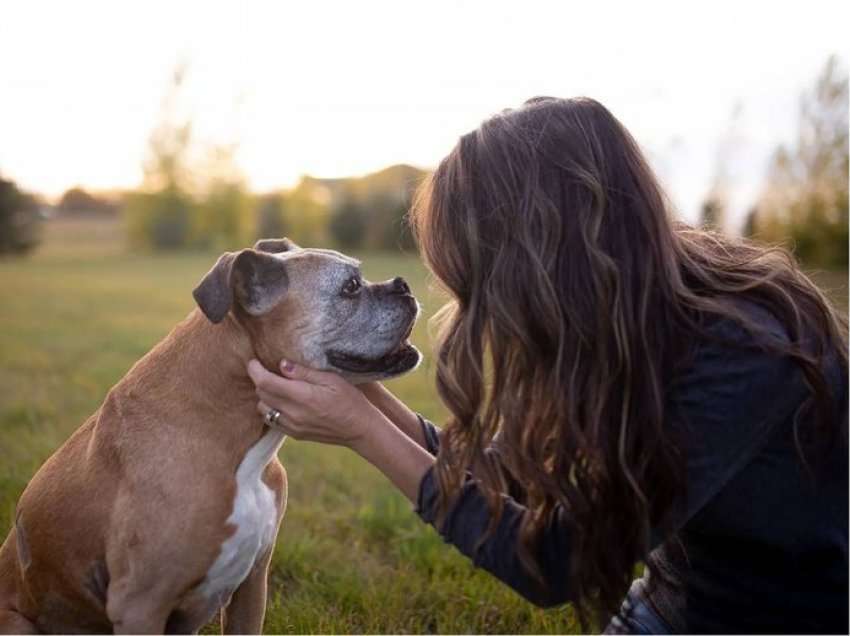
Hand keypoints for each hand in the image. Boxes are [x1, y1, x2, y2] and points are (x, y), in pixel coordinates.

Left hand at [246, 358, 380, 449]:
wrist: (360, 429)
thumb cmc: (350, 399)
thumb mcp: (332, 379)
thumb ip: (304, 372)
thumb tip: (282, 365)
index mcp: (303, 396)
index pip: (266, 382)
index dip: (255, 370)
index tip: (253, 361)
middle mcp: (294, 414)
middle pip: (262, 395)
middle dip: (259, 380)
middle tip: (266, 369)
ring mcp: (293, 426)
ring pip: (263, 409)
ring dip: (265, 396)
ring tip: (276, 386)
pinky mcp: (295, 434)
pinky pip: (272, 421)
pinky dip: (271, 409)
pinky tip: (283, 401)